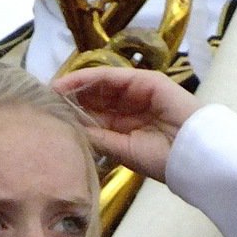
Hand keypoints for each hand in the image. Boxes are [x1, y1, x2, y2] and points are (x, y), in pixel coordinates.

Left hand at [52, 67, 201, 181]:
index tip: (48, 114)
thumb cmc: (163, 160)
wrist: (193, 155)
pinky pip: (111, 76)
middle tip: (42, 99)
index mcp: (126, 125)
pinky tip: (69, 83)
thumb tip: (70, 129)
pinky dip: (89, 78)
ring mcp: (138, 91)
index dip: (72, 112)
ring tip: (51, 90)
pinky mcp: (145, 80)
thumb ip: (97, 137)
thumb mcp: (122, 150)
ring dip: (74, 85)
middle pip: (94, 96)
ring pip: (100, 84)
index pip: (94, 114)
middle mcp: (130, 106)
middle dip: (69, 97)